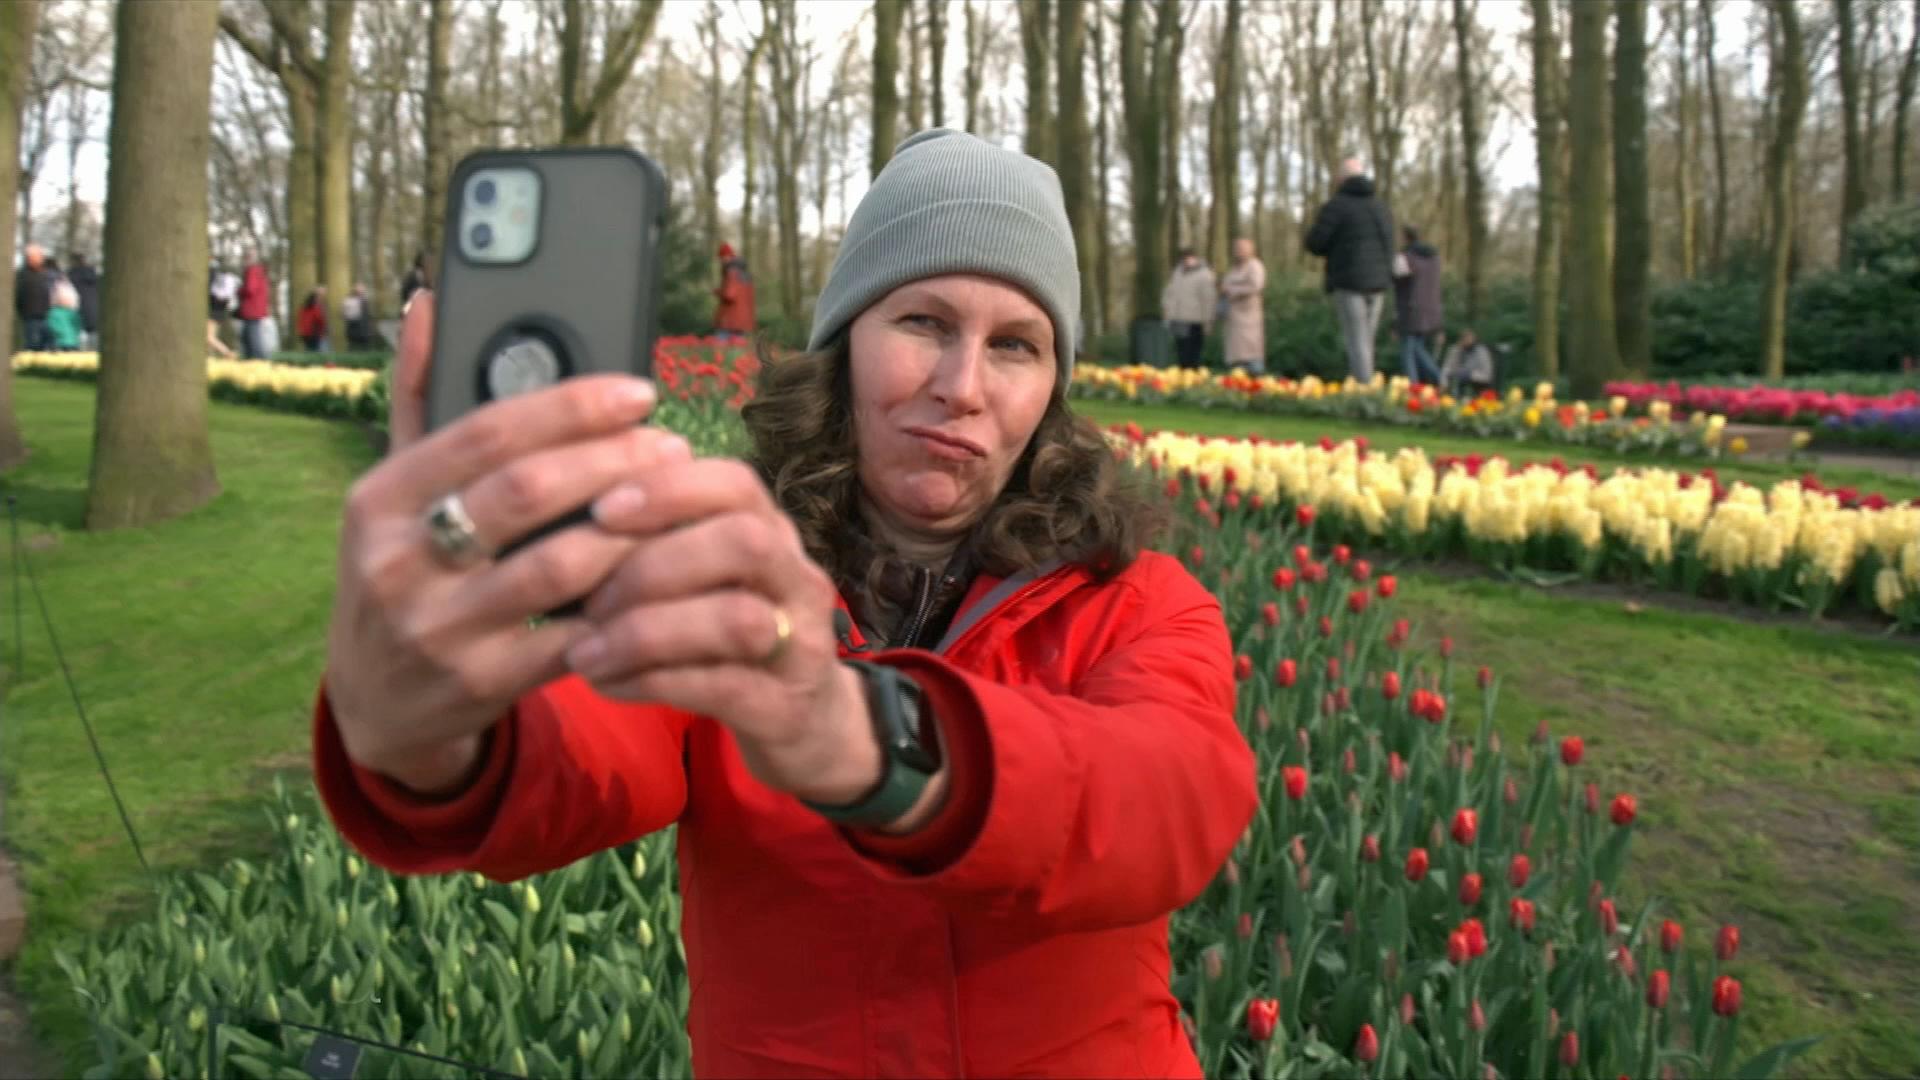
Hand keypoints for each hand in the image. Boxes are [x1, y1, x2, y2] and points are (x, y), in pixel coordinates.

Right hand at [324, 292, 692, 793]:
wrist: (377, 703)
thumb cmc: (403, 573)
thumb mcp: (393, 494)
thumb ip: (419, 399)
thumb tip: (432, 302)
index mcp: (378, 499)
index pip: (484, 432)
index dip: (570, 406)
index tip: (637, 391)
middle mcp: (398, 561)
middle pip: (527, 493)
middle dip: (612, 462)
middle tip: (672, 445)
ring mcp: (438, 628)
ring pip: (560, 566)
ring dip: (632, 532)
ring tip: (676, 506)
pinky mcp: (480, 683)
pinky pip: (573, 636)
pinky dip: (623, 604)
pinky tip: (662, 579)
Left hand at [567, 462, 891, 808]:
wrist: (806, 724)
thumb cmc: (734, 640)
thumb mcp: (708, 581)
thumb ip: (661, 545)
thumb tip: (563, 518)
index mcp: (773, 534)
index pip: (736, 484)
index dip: (668, 489)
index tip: (602, 509)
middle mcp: (798, 580)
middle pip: (745, 542)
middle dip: (653, 564)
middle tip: (588, 598)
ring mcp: (803, 645)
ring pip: (737, 619)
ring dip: (646, 633)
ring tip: (585, 651)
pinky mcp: (787, 707)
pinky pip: (722, 687)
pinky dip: (652, 682)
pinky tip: (606, 684)